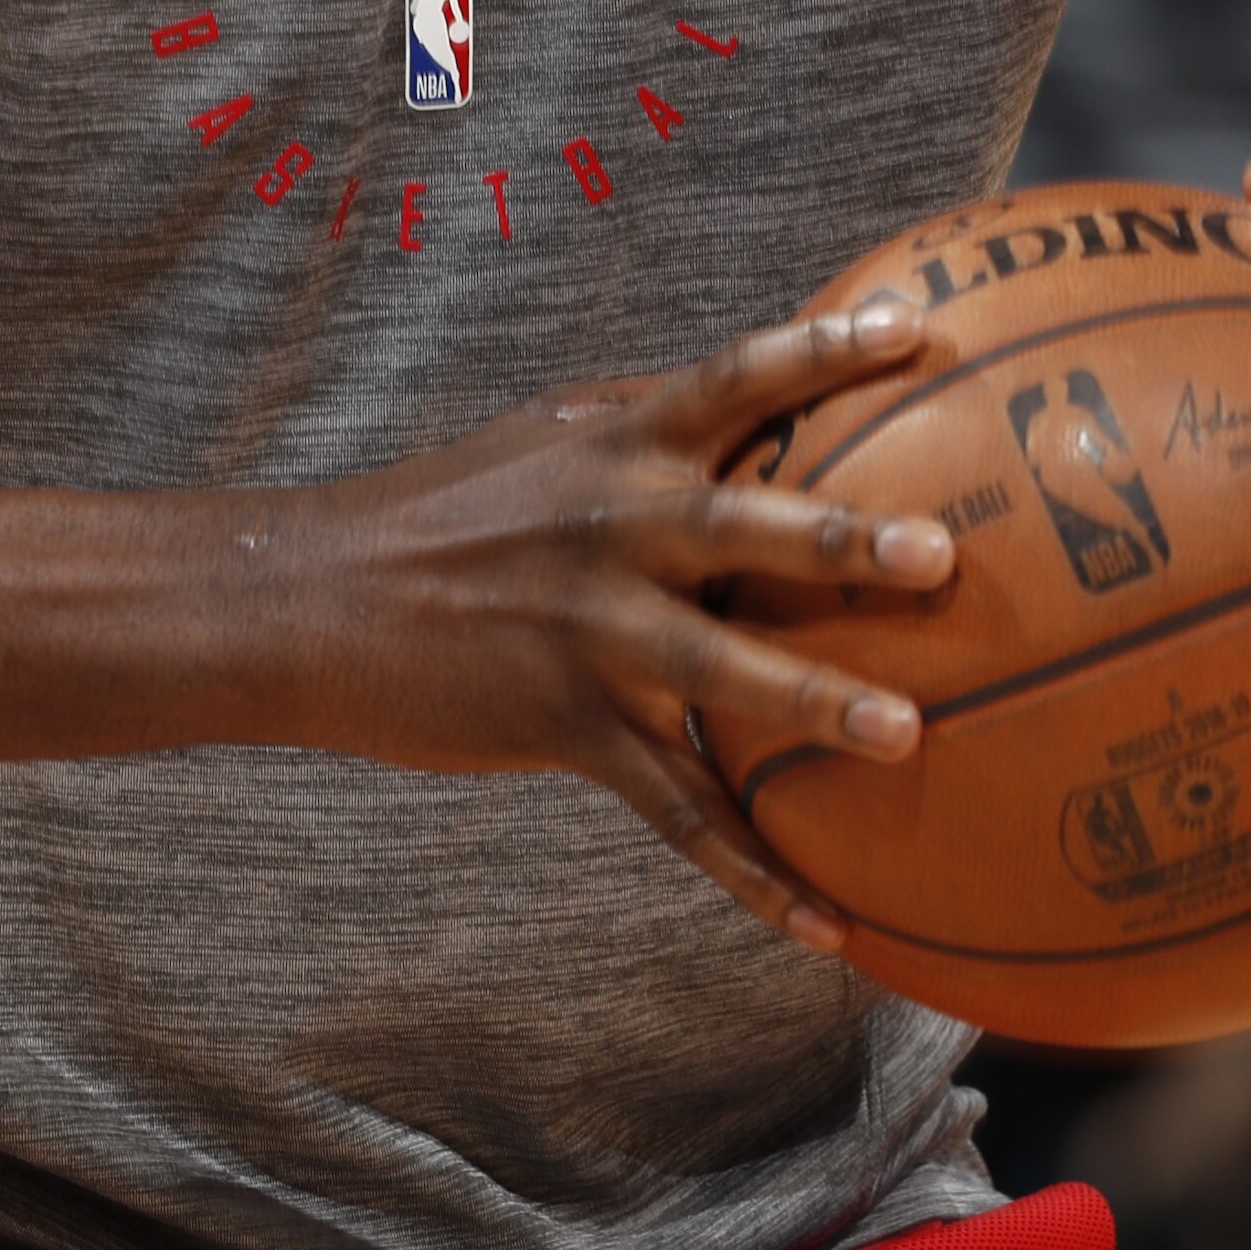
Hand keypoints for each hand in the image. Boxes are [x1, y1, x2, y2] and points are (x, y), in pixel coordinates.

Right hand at [279, 306, 959, 951]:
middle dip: (839, 540)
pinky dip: (751, 870)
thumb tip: (762, 391)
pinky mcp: (566, 724)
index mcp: (615, 443)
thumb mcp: (542, 437)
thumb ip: (647, 420)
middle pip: (740, 525)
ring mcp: (589, 631)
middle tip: (939, 553)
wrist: (311, 599)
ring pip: (716, 671)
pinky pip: (674, 809)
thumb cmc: (444, 509)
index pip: (732, 378)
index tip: (913, 328)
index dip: (822, 348)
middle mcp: (611, 528)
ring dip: (813, 704)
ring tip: (907, 734)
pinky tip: (826, 921)